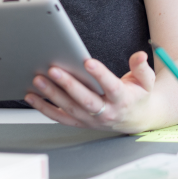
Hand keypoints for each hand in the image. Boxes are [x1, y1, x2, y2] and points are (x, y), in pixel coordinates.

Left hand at [25, 51, 155, 132]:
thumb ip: (141, 68)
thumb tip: (140, 55)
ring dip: (52, 94)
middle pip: (85, 100)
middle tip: (53, 69)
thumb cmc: (137, 95)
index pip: (111, 87)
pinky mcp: (80, 123)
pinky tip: (31, 96)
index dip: (100, 75)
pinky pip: (60, 117)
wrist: (135, 119)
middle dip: (68, 85)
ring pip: (70, 108)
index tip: (87, 62)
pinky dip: (44, 108)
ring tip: (38, 79)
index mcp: (122, 99)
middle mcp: (106, 112)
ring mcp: (91, 120)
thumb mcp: (146, 81)